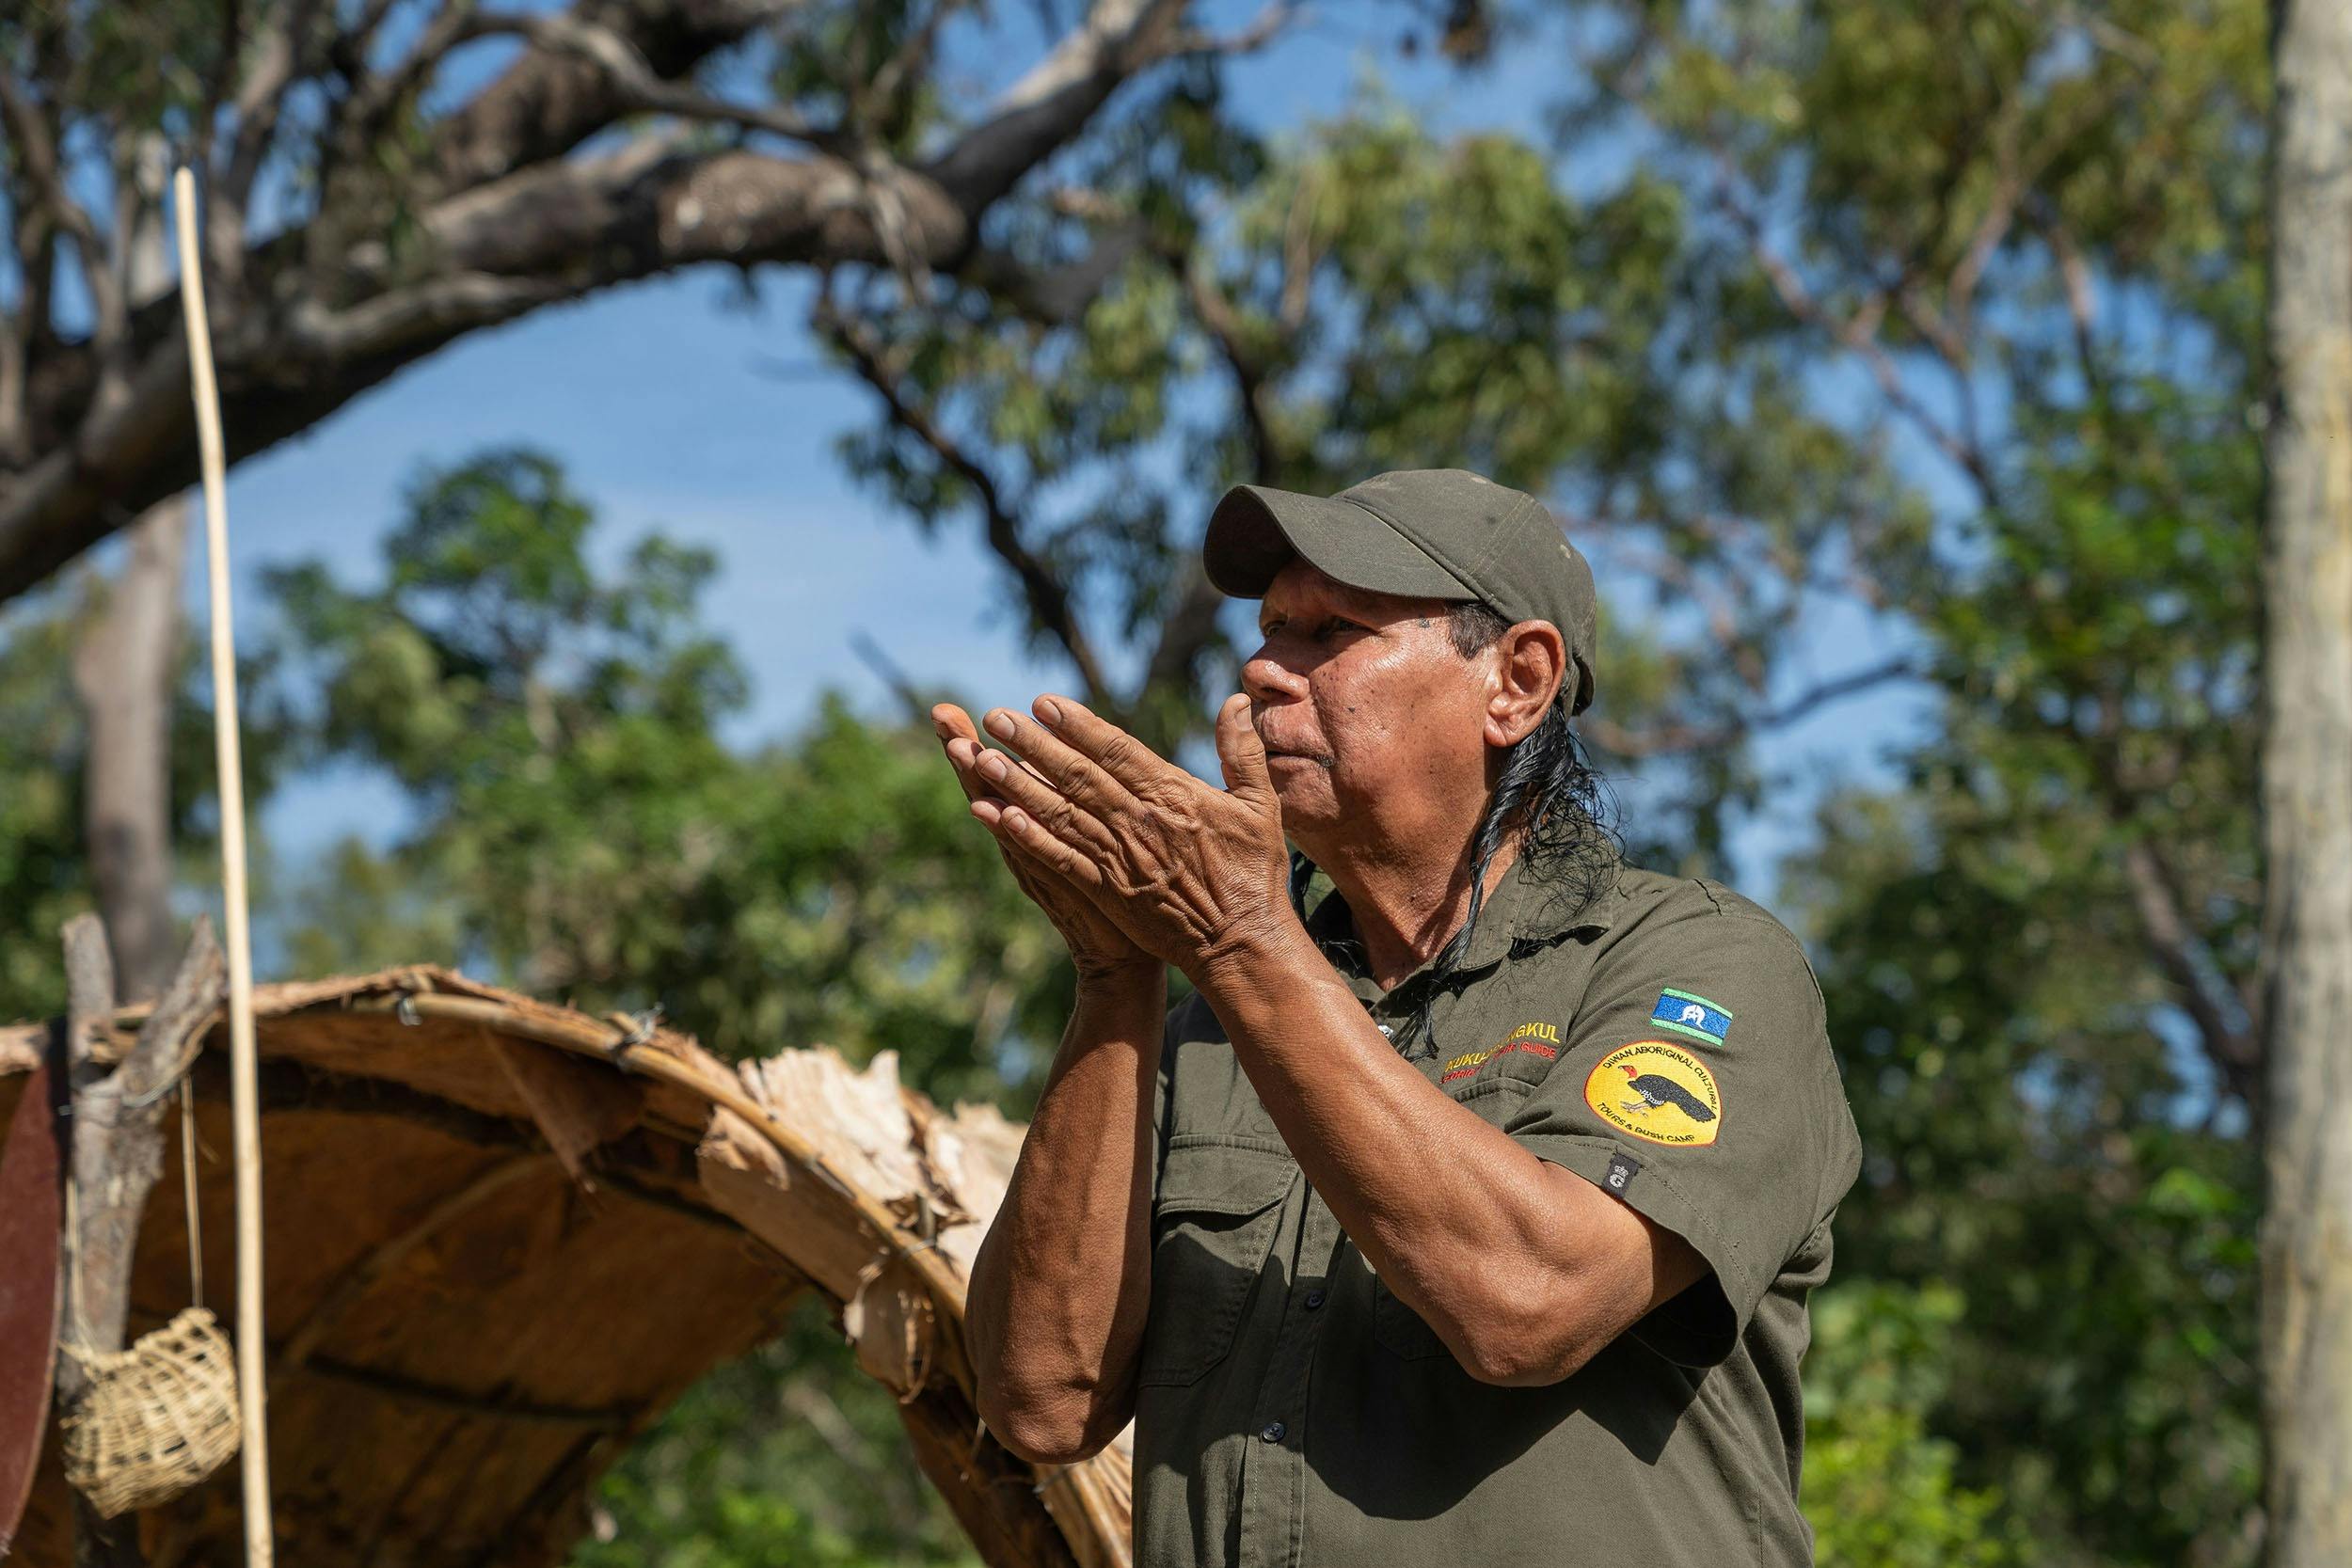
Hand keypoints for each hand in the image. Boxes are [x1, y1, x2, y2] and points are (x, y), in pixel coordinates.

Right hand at [933, 703, 1154, 982]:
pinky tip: (986, 809)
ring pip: (1002, 816)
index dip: (970, 742)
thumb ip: (1080, 789)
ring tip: (956, 749)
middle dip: (965, 751)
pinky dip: (1010, 832)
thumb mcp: (1096, 828)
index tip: (942, 710)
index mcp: (1036, 817)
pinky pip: (1028, 855)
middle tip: (939, 715)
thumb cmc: (1115, 884)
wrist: (1124, 949)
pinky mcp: (1056, 890)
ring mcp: (1036, 864)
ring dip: (980, 783)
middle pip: (989, 787)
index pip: (1000, 771)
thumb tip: (1074, 737)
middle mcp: (1026, 839)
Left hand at [962, 692, 1298, 982]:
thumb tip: (1235, 700)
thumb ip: (1243, 751)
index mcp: (1174, 797)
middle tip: (995, 718)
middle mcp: (1140, 823)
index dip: (1078, 726)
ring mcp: (1120, 859)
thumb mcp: (1260, 805)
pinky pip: (1061, 860)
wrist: (1240, 943)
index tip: (1043, 702)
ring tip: (982, 758)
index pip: (1117, 752)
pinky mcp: (1108, 892)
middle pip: (1078, 776)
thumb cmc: (1253, 873)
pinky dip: (1028, 838)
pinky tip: (998, 817)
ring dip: (1018, 785)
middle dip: (1034, 745)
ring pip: (1061, 814)